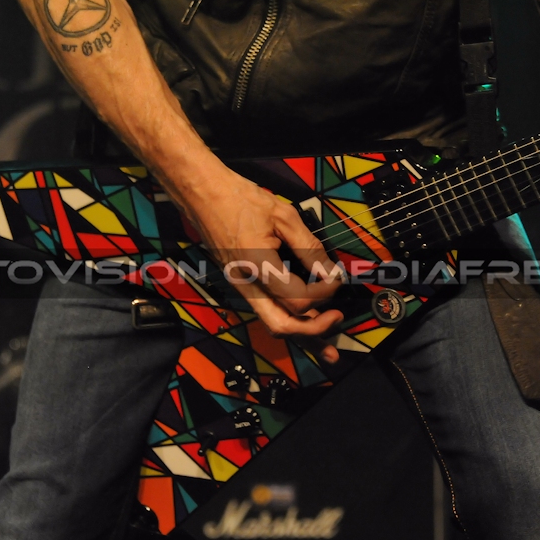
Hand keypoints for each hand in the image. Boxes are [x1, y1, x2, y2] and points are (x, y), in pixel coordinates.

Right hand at [182, 165, 344, 362]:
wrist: (202, 194)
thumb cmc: (240, 199)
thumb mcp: (283, 216)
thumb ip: (309, 247)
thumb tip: (330, 271)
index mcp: (257, 266)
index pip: (298, 298)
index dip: (325, 292)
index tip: (337, 278)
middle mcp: (245, 284)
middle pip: (281, 326)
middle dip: (313, 330)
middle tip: (337, 319)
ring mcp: (241, 287)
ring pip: (272, 324)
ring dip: (302, 335)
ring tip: (327, 345)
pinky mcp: (241, 285)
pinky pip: (267, 310)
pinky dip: (289, 321)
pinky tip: (307, 324)